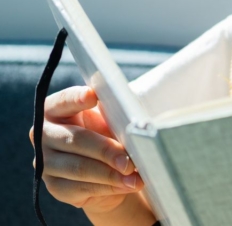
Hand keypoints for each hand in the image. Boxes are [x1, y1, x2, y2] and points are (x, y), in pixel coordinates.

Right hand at [28, 86, 145, 216]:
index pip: (63, 101)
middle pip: (74, 140)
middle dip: (105, 150)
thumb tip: (130, 116)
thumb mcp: (110, 118)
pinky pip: (81, 188)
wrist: (106, 166)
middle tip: (129, 160)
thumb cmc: (107, 132)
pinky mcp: (55, 186)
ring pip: (79, 168)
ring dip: (110, 174)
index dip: (76, 99)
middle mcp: (44, 135)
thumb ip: (113, 113)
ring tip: (134, 176)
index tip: (93, 96)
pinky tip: (126, 185)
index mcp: (55, 109)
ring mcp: (46, 163)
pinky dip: (108, 187)